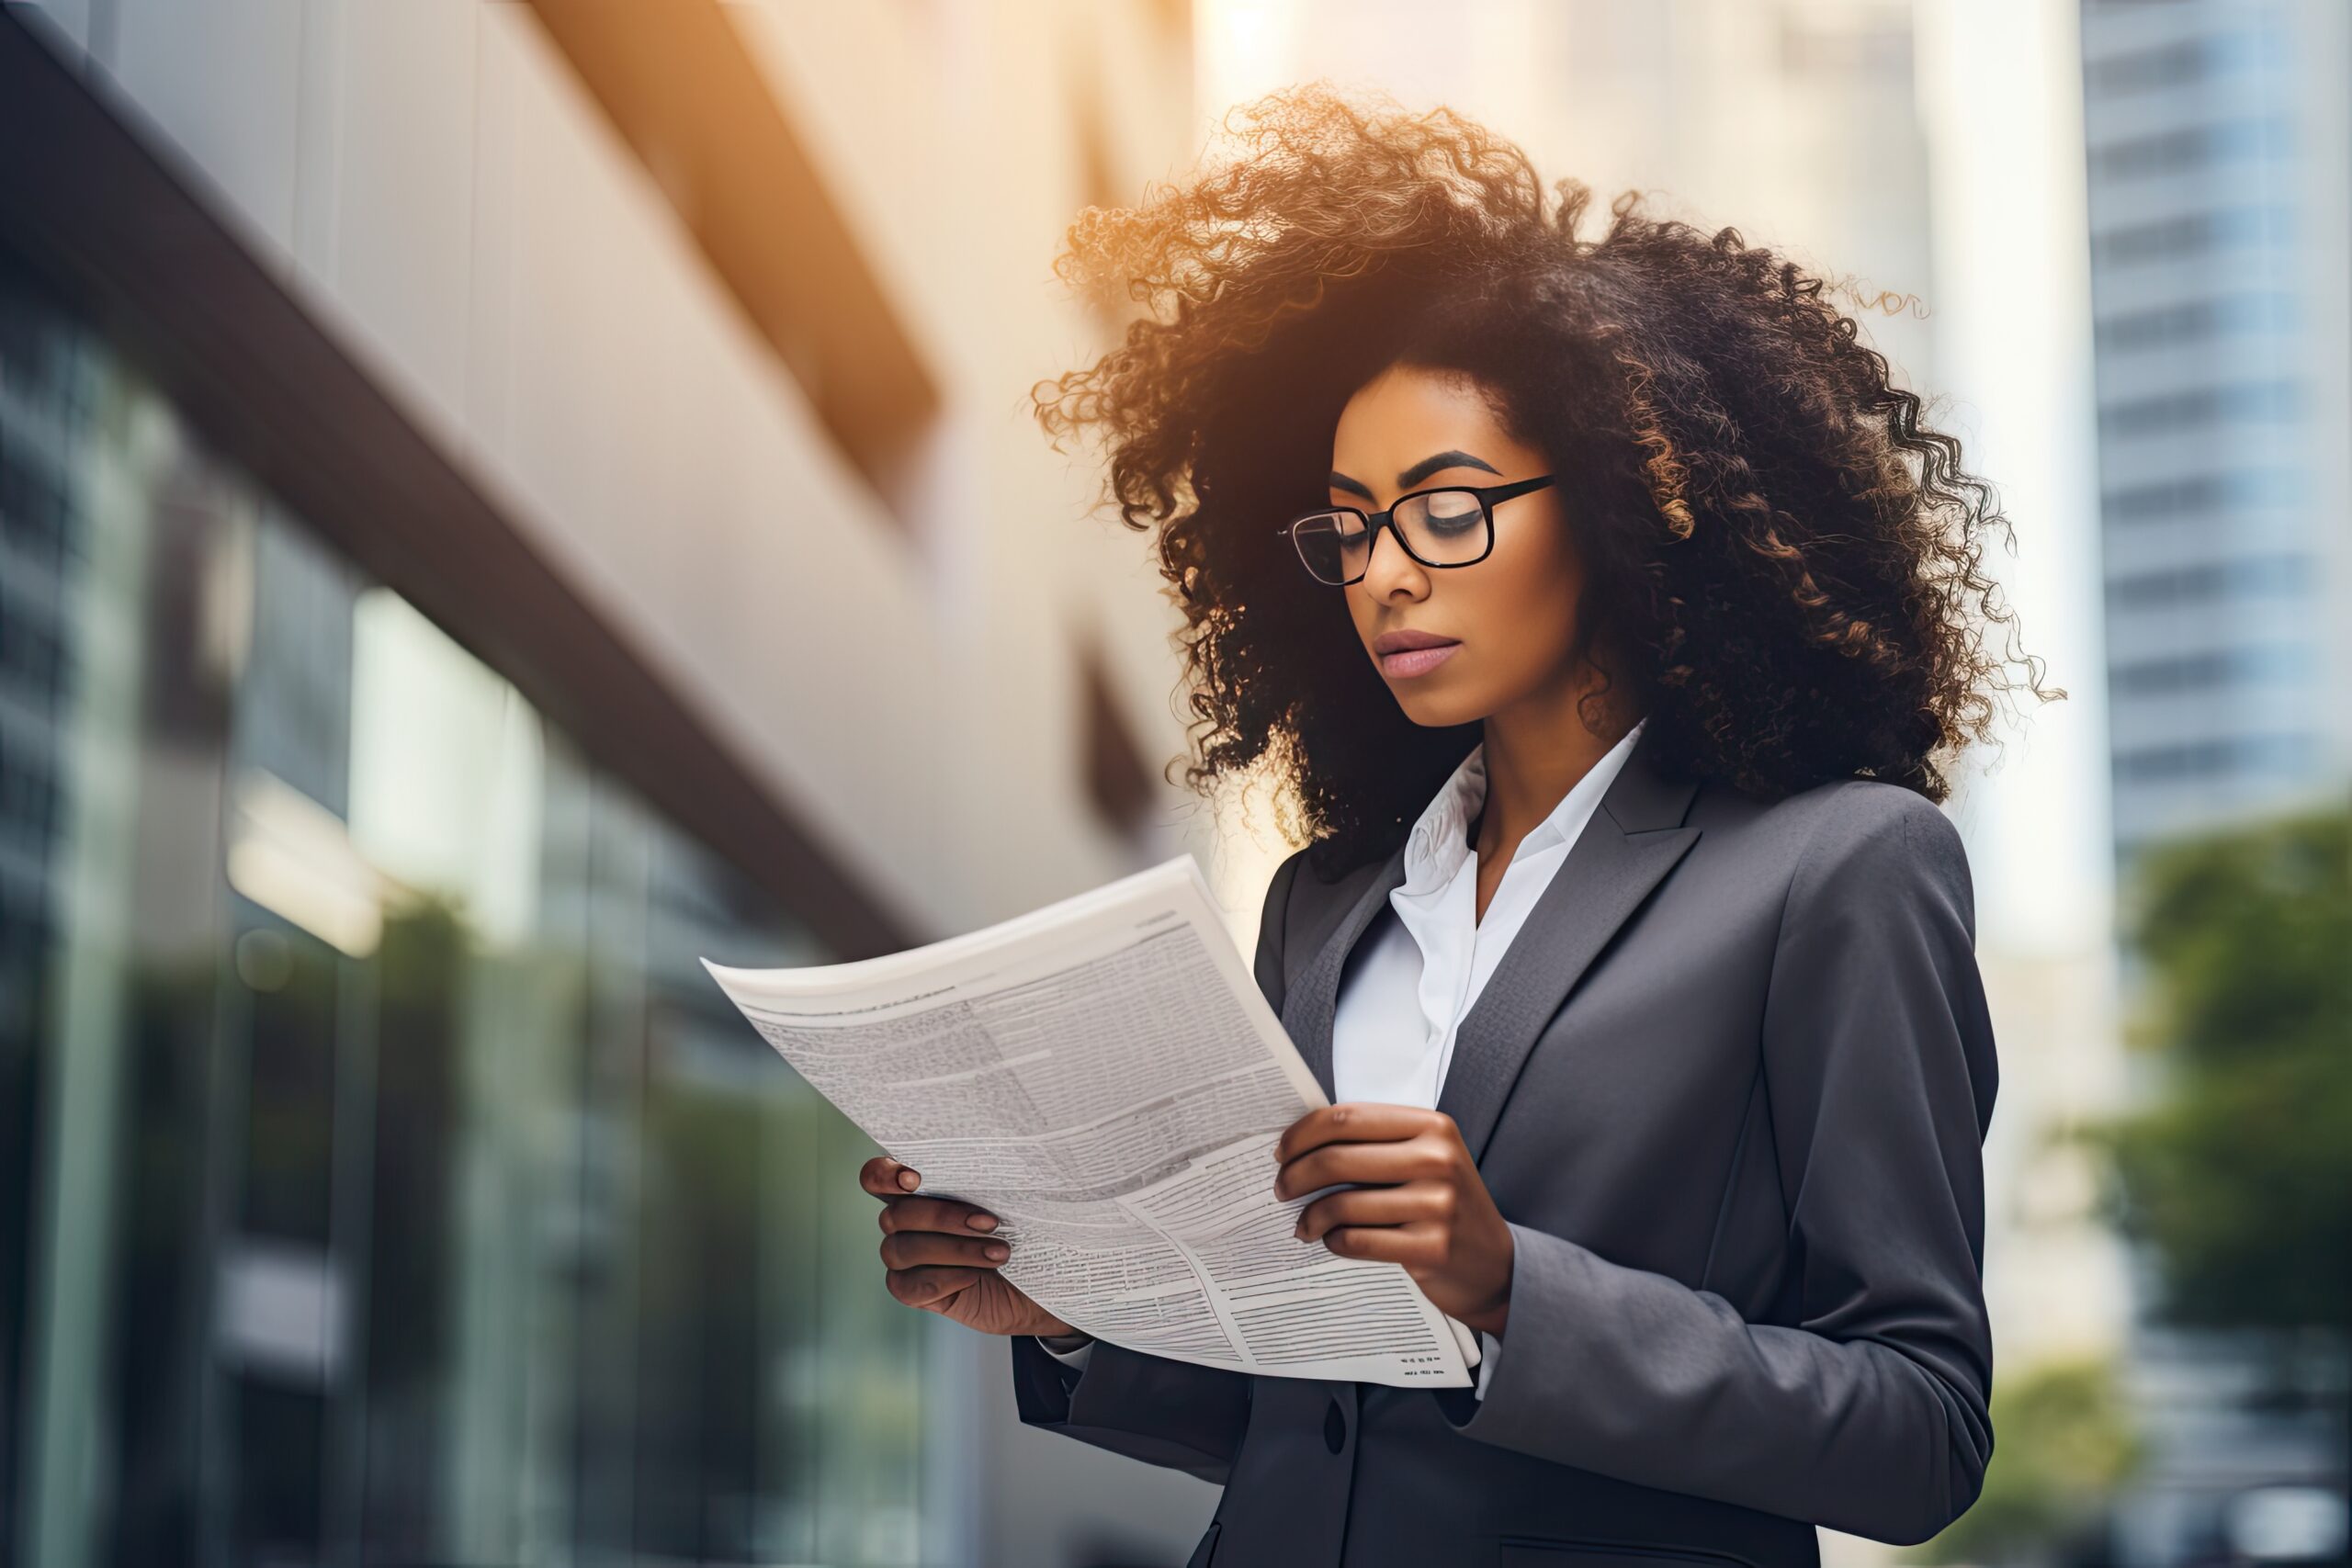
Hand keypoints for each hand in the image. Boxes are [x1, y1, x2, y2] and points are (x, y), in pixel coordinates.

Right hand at [859, 1155, 1078, 1338]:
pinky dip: (946, 1278)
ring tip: (999, 1253)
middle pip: (896, 1214)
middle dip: (944, 1217)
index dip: (885, 1175)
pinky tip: (974, 1276)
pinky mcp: (910, 1290)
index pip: (876, 1177)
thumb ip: (989, 1176)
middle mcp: (901, 1222)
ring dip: (956, 1249)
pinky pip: (910, 1285)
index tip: (914, 1180)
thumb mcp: (1011, 1196)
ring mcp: (903, 1257)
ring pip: (904, 1249)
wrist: (1033, 1280)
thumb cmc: (1020, 1228)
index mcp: (915, 1190)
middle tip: (990, 1222)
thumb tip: (996, 1155)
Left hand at [1273, 1104, 1514, 1336]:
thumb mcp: (1425, 1159)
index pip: (1346, 1117)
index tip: (1281, 1152)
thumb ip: (1377, 1144)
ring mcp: (1438, 1205)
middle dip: (1295, 1176)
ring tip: (1303, 1225)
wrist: (1496, 1265)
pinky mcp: (1432, 1248)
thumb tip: (1301, 1142)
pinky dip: (1334, 1241)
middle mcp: (1438, 1159)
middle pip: (1335, 1158)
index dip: (1302, 1134)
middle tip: (1281, 1189)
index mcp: (1432, 1126)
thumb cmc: (1445, 1205)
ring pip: (1342, 1204)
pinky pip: (1357, 1241)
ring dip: (1309, 1217)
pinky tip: (1331, 1241)